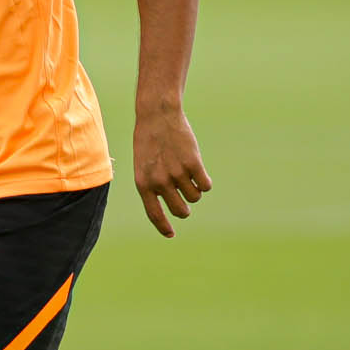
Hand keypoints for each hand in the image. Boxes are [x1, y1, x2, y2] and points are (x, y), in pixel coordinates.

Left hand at [133, 106, 210, 237]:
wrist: (158, 115)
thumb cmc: (149, 141)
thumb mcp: (144, 165)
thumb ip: (154, 186)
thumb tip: (172, 205)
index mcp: (143, 184)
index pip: (155, 214)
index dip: (164, 227)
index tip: (171, 234)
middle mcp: (160, 182)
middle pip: (180, 210)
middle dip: (185, 209)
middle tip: (186, 200)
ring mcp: (177, 174)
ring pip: (195, 197)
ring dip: (195, 190)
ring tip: (188, 175)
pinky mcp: (193, 164)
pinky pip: (205, 185)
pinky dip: (205, 182)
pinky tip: (199, 170)